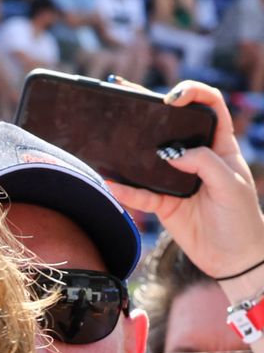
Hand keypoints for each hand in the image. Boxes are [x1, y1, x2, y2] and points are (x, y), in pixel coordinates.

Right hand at [104, 80, 263, 284]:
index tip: (171, 99)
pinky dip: (125, 190)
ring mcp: (177, 180)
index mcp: (221, 146)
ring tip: (110, 135)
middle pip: (172, 126)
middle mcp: (197, 158)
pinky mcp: (164, 204)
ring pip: (149, 159)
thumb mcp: (230, 185)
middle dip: (151, 109)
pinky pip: (140, 194)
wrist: (233, 258)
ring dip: (130, 149)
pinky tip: (111, 182)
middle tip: (127, 95)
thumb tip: (170, 152)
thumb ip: (203, 163)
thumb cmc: (241, 218)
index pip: (209, 107)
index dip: (193, 94)